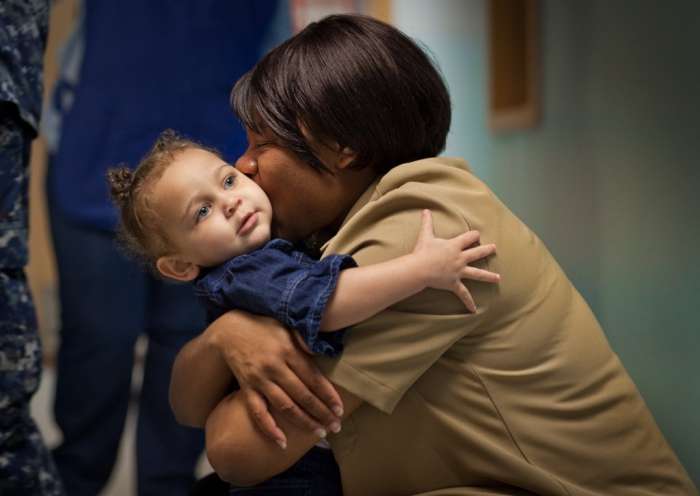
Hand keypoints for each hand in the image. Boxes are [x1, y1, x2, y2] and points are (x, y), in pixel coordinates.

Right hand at [209, 311, 342, 448]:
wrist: (229, 331)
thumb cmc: (263, 328)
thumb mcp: (286, 326)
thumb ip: (303, 339)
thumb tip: (321, 351)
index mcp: (288, 350)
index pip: (313, 377)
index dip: (328, 395)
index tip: (340, 409)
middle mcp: (274, 367)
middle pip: (303, 396)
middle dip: (321, 413)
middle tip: (336, 427)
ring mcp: (260, 379)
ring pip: (285, 406)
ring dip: (304, 422)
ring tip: (320, 432)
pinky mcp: (247, 388)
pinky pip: (258, 412)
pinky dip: (269, 428)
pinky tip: (282, 442)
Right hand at [412, 210, 498, 311]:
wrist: (420, 268)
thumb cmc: (423, 251)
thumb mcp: (425, 235)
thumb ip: (427, 222)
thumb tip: (425, 210)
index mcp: (455, 246)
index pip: (469, 237)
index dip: (473, 235)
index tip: (477, 234)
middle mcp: (460, 258)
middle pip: (477, 253)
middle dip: (486, 250)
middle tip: (494, 248)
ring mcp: (459, 271)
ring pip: (477, 273)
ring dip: (488, 276)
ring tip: (498, 278)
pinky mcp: (454, 283)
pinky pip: (463, 294)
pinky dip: (468, 302)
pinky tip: (474, 310)